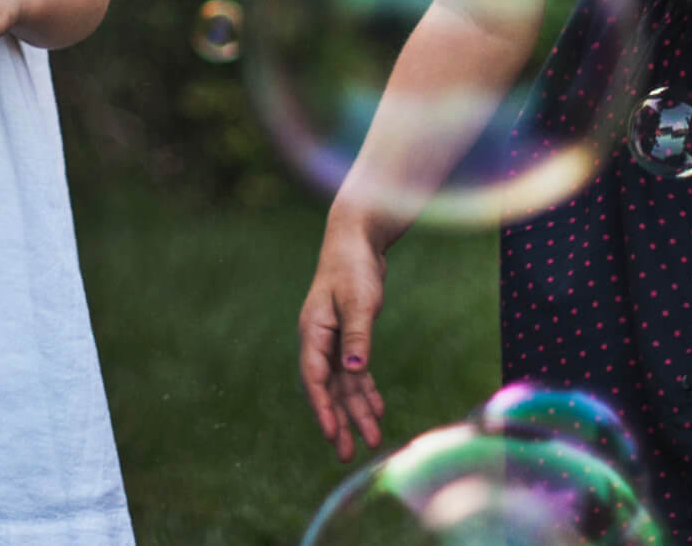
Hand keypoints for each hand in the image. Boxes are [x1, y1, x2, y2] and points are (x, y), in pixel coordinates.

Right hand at [298, 216, 388, 461]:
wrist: (357, 238)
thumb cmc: (354, 266)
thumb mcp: (357, 300)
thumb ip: (356, 335)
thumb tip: (355, 370)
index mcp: (313, 330)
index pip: (314, 377)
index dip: (323, 407)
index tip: (332, 433)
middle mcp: (320, 339)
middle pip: (328, 387)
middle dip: (340, 420)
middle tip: (349, 453)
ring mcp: (334, 338)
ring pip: (343, 383)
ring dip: (357, 410)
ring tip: (372, 439)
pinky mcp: (349, 335)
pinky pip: (355, 371)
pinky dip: (366, 389)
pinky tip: (377, 408)